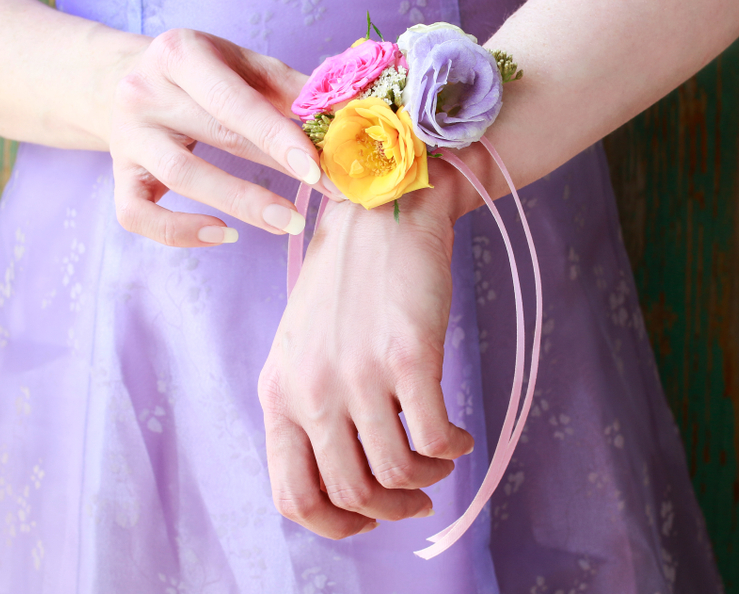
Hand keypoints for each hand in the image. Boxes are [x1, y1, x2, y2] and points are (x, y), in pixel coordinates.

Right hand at [109, 28, 340, 246]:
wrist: (122, 78)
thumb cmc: (202, 75)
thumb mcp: (243, 64)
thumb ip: (292, 88)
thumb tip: (348, 113)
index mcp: (180, 53)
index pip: (234, 101)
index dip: (277, 136)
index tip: (318, 167)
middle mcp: (144, 90)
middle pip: (215, 137)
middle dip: (276, 171)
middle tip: (329, 194)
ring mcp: (127, 136)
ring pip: (182, 176)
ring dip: (242, 204)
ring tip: (288, 222)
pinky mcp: (119, 175)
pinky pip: (137, 215)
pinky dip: (180, 232)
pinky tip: (223, 234)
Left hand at [257, 194, 474, 537]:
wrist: (379, 213)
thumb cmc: (346, 286)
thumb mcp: (303, 351)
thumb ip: (311, 410)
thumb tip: (350, 478)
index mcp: (278, 393)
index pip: (292, 496)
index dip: (333, 526)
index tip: (366, 521)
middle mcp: (311, 389)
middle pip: (351, 495)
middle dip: (390, 511)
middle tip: (416, 500)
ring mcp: (358, 374)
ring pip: (396, 474)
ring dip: (426, 481)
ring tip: (439, 463)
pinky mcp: (408, 356)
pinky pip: (436, 439)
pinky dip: (453, 450)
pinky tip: (460, 436)